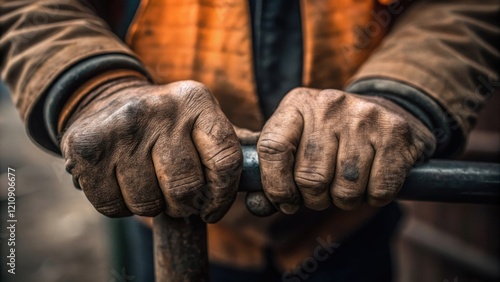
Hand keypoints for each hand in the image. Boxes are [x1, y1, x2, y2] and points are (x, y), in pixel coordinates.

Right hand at [61, 79, 241, 222]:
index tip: (212, 208)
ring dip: (152, 205)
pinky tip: (122, 183)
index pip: (226, 162)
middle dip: (184, 204)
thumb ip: (231, 144)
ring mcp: (122, 127)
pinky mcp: (87, 148)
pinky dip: (121, 206)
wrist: (105, 98)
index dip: (223, 196)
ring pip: (149, 203)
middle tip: (177, 197)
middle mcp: (160, 109)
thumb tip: (263, 174)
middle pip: (187, 189)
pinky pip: (114, 206)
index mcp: (196, 101)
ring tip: (148, 184)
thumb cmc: (165, 122)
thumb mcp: (201, 118)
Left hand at [257, 88, 435, 213]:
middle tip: (323, 193)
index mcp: (296, 104)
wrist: (385, 110)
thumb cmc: (331, 138)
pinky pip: (379, 190)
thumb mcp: (297, 143)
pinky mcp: (395, 132)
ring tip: (348, 184)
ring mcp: (364, 116)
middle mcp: (328, 104)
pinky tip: (373, 181)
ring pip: (346, 189)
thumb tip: (256, 205)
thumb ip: (273, 175)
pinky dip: (374, 198)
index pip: (272, 149)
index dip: (275, 186)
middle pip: (311, 178)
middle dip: (315, 199)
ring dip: (345, 200)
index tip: (286, 201)